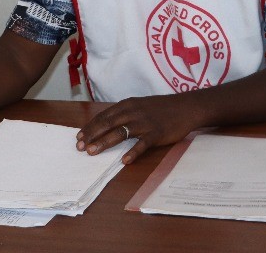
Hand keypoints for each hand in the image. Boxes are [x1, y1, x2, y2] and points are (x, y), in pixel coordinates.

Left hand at [76, 94, 202, 163]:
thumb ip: (125, 114)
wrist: (187, 107)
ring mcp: (145, 122)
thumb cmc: (162, 108)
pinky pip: (143, 144)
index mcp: (128, 105)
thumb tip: (106, 126)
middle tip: (79, 147)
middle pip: (108, 123)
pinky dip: (133, 152)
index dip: (90, 127)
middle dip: (92, 135)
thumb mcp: (140, 106)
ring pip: (121, 132)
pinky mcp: (157, 133)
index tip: (78, 137)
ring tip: (92, 152)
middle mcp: (133, 112)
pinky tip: (124, 161)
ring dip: (104, 142)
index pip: (104, 116)